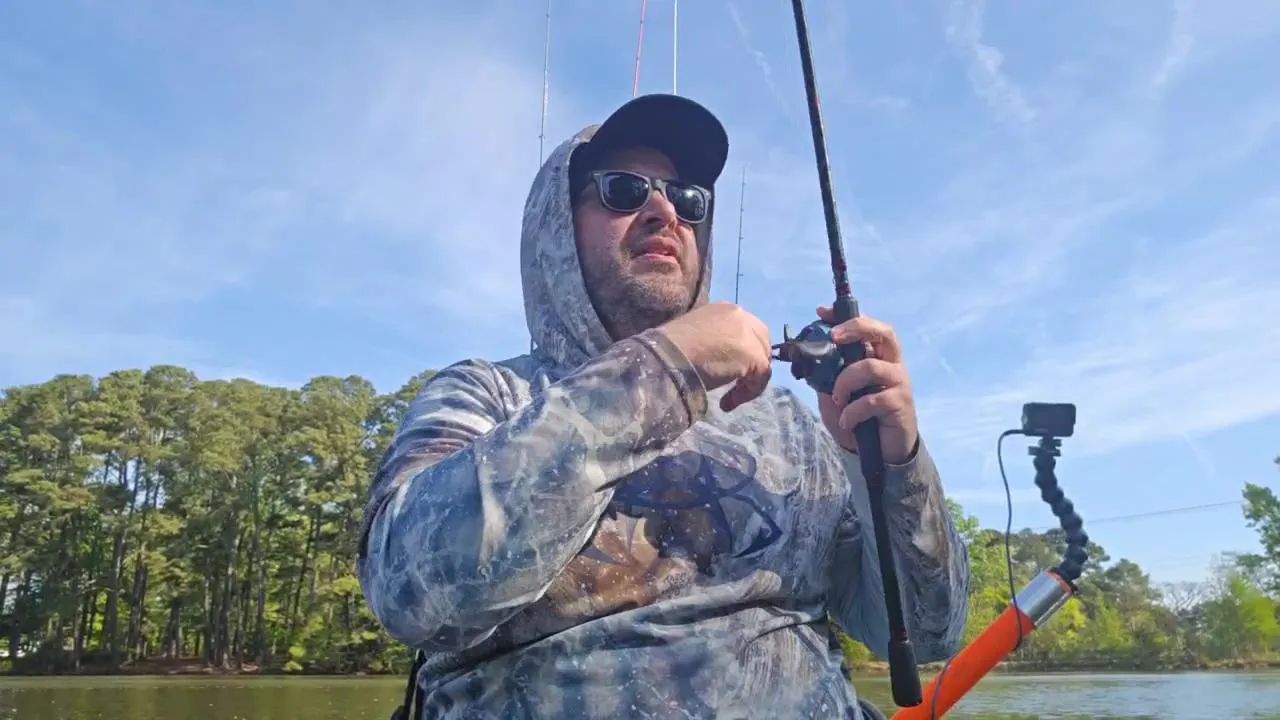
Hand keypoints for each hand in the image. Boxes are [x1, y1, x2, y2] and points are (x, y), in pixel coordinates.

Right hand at [657, 301, 772, 412]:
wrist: (666, 357)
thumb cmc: (670, 349)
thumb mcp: (696, 335)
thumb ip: (715, 339)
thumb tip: (722, 356)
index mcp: (725, 308)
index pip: (747, 328)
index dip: (744, 349)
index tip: (732, 370)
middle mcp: (740, 315)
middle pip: (762, 340)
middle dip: (755, 362)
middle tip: (739, 383)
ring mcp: (748, 334)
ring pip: (763, 360)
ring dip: (750, 381)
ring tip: (730, 398)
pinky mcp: (753, 355)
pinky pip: (761, 378)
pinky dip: (748, 393)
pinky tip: (728, 402)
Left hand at [814, 306, 918, 463]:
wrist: (879, 452)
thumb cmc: (857, 417)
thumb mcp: (834, 393)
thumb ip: (826, 374)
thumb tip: (805, 357)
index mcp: (877, 355)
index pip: (867, 326)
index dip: (846, 316)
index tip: (821, 312)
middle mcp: (891, 363)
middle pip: (883, 332)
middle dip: (856, 328)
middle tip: (834, 337)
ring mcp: (898, 381)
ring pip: (870, 367)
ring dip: (845, 382)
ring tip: (837, 400)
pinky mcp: (900, 403)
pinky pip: (872, 400)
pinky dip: (853, 411)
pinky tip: (847, 422)